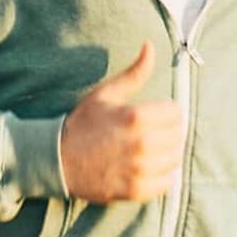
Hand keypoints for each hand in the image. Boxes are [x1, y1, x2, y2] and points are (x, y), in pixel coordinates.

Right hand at [59, 41, 183, 203]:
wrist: (59, 161)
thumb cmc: (83, 124)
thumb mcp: (106, 94)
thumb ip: (135, 73)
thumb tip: (151, 46)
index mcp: (137, 117)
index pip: (176, 112)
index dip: (166, 111)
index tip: (155, 114)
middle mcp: (143, 144)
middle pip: (178, 135)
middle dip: (168, 130)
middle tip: (152, 131)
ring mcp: (141, 170)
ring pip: (175, 158)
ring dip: (167, 152)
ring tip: (150, 148)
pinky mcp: (137, 190)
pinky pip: (167, 182)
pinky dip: (163, 174)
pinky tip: (148, 166)